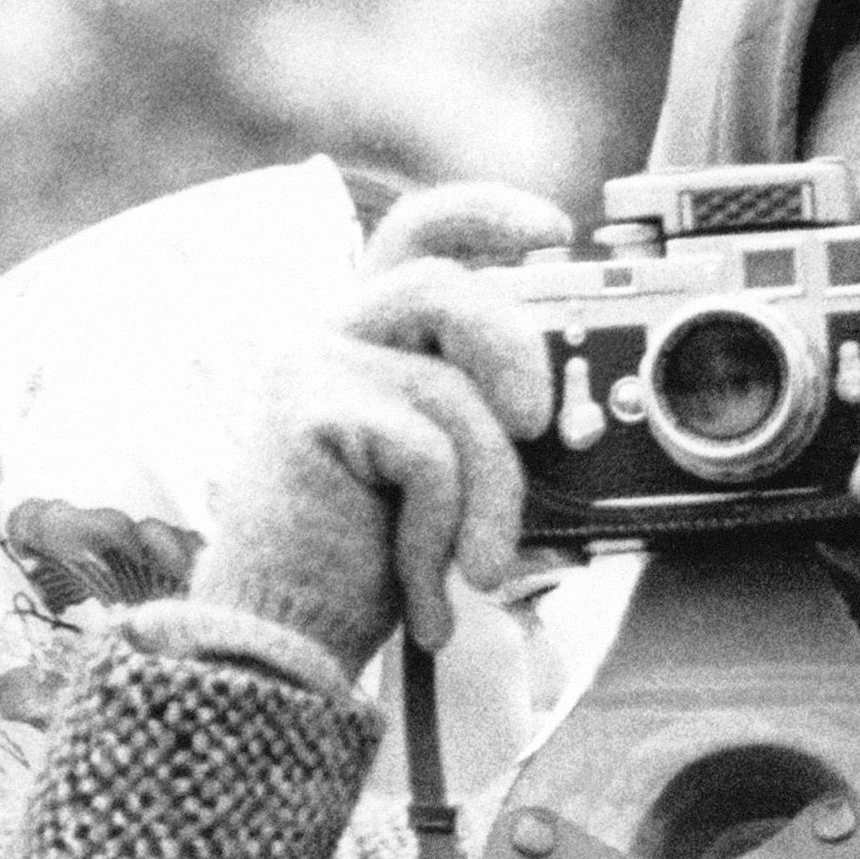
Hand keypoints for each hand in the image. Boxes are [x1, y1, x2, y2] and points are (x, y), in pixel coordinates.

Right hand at [193, 186, 569, 675]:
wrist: (284, 642)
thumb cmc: (365, 569)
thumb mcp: (449, 482)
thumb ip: (486, 425)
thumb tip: (575, 413)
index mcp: (362, 340)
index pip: (416, 233)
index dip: (487, 216)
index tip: (555, 231)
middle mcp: (328, 337)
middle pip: (446, 287)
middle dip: (514, 356)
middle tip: (535, 429)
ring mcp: (312, 368)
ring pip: (452, 389)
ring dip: (491, 489)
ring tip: (479, 567)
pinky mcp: (312, 414)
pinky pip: (431, 454)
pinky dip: (446, 530)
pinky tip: (427, 586)